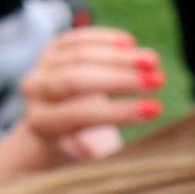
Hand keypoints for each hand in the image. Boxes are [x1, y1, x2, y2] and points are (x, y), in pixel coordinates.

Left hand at [0, 24, 164, 187]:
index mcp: (42, 124)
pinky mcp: (53, 47)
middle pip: (76, 81)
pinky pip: (79, 38)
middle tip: (159, 80)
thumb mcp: (90, 155)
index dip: (119, 112)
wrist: (61, 123)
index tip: (156, 109)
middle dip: (120, 80)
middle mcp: (35, 92)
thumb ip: (93, 153)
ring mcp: (42, 65)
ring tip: (154, 61)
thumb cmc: (84, 143)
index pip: (79, 115)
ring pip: (79, 55)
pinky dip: (104, 38)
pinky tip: (131, 42)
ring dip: (120, 56)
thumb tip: (94, 149)